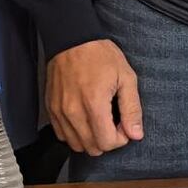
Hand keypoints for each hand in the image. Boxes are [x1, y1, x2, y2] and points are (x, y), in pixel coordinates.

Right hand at [46, 39, 143, 156]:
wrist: (72, 39)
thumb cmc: (100, 55)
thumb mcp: (126, 77)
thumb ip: (132, 109)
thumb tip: (135, 134)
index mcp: (94, 104)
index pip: (107, 142)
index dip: (121, 138)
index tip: (124, 124)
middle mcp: (73, 111)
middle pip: (92, 148)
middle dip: (107, 140)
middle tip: (114, 122)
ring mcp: (59, 111)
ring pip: (76, 144)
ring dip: (91, 139)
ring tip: (99, 120)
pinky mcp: (51, 109)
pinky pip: (62, 135)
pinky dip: (75, 134)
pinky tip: (85, 120)